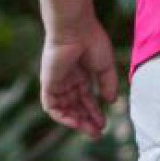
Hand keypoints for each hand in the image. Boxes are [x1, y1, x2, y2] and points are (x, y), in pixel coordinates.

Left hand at [39, 19, 121, 137]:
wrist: (75, 27)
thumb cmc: (91, 41)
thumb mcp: (105, 67)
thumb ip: (107, 85)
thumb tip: (111, 102)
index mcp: (80, 73)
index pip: (85, 98)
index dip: (94, 112)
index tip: (104, 123)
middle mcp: (67, 79)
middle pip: (75, 106)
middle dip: (86, 120)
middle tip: (97, 133)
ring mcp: (57, 81)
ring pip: (64, 108)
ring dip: (76, 121)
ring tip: (90, 130)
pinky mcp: (48, 82)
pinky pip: (51, 105)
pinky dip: (62, 116)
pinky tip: (75, 123)